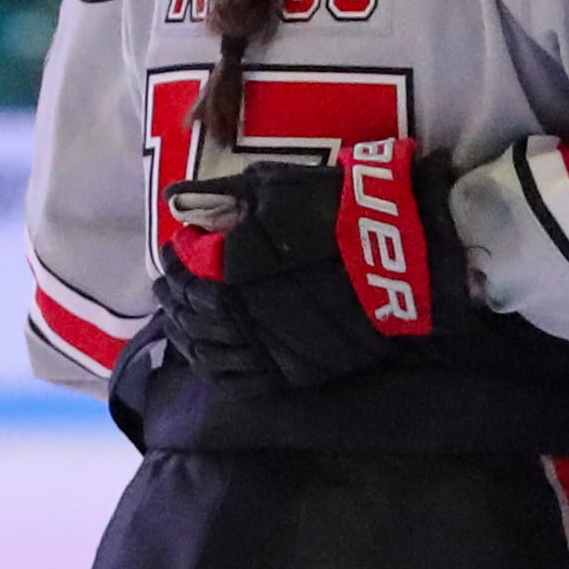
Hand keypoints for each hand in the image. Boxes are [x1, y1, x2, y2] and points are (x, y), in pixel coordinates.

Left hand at [154, 137, 448, 388]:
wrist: (399, 257)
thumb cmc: (335, 211)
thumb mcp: (274, 188)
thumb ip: (220, 197)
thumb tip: (177, 200)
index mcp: (227, 272)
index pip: (184, 274)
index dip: (174, 261)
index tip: (173, 249)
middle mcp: (236, 317)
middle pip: (190, 316)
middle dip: (174, 299)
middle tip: (169, 286)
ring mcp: (264, 350)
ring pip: (206, 353)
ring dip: (186, 336)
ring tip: (181, 321)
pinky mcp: (290, 373)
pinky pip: (237, 381)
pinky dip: (214, 369)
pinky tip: (207, 356)